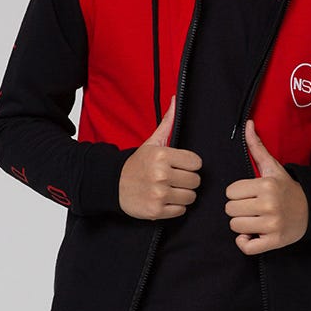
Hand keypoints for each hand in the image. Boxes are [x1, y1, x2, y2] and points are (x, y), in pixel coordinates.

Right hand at [119, 95, 202, 219]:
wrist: (114, 185)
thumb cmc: (137, 164)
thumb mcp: (151, 143)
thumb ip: (167, 124)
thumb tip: (175, 100)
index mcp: (162, 155)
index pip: (196, 163)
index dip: (190, 165)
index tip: (180, 166)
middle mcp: (161, 174)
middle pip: (195, 181)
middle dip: (187, 180)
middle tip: (174, 179)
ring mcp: (159, 194)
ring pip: (191, 197)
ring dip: (183, 195)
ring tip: (170, 189)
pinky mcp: (157, 211)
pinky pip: (181, 210)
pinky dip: (175, 207)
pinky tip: (164, 199)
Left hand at [224, 119, 309, 253]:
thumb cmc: (286, 189)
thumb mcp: (273, 167)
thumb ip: (257, 147)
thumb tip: (248, 124)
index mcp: (266, 185)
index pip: (230, 192)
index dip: (237, 194)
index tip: (249, 194)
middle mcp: (269, 205)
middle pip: (230, 210)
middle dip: (238, 209)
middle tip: (252, 207)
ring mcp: (272, 225)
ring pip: (235, 227)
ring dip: (242, 225)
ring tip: (255, 219)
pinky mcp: (274, 242)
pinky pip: (246, 247)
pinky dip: (246, 243)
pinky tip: (253, 235)